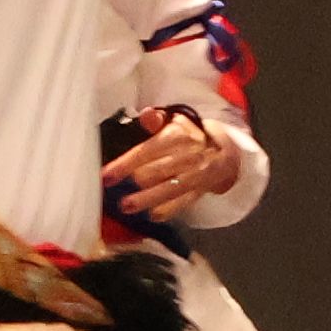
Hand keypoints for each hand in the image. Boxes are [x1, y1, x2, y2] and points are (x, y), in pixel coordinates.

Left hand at [101, 113, 238, 219]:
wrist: (224, 152)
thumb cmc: (190, 137)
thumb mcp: (174, 122)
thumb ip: (156, 120)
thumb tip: (147, 115)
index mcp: (176, 137)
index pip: (145, 152)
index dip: (124, 165)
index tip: (106, 176)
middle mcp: (185, 156)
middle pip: (155, 172)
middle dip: (135, 181)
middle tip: (115, 191)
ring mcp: (194, 176)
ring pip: (168, 189)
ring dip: (146, 199)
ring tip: (126, 206)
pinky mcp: (199, 191)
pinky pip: (183, 203)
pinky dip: (168, 210)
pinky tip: (152, 215)